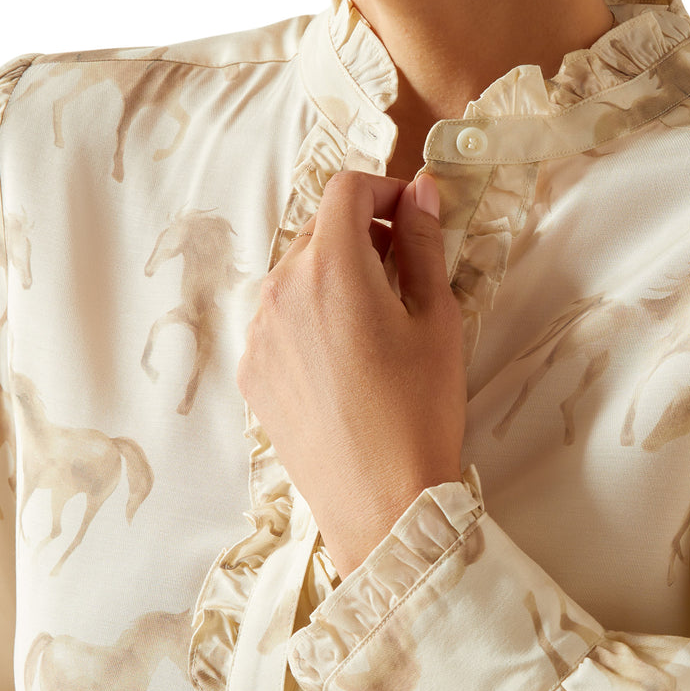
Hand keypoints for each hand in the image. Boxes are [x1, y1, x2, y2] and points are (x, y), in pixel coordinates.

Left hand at [236, 170, 466, 578]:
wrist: (381, 502)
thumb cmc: (420, 411)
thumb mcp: (437, 319)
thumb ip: (423, 243)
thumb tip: (420, 188)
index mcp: (332, 268)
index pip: (345, 190)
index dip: (382, 190)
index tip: (409, 216)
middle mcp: (281, 291)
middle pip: (317, 231)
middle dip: (361, 235)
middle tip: (403, 272)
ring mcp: (258, 333)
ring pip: (295, 276)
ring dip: (333, 277)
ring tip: (374, 324)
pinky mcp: (252, 371)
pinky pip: (278, 320)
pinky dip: (309, 318)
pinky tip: (345, 362)